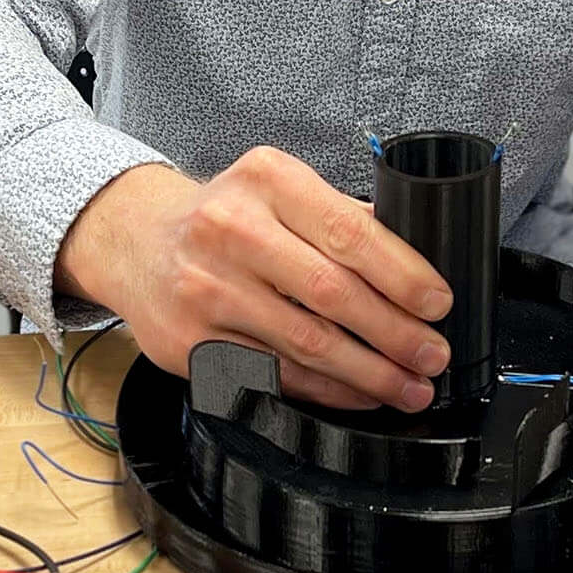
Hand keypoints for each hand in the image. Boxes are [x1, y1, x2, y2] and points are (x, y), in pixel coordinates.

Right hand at [56, 149, 453, 412]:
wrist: (135, 242)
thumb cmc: (224, 218)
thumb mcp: (277, 190)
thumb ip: (338, 218)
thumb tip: (415, 266)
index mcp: (266, 180)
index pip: (349, 232)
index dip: (404, 276)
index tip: (438, 304)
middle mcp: (229, 230)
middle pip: (332, 294)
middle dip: (396, 333)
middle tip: (433, 355)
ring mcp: (204, 289)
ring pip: (306, 344)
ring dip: (369, 373)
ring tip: (409, 386)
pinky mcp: (188, 343)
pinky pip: (274, 375)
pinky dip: (326, 391)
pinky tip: (358, 393)